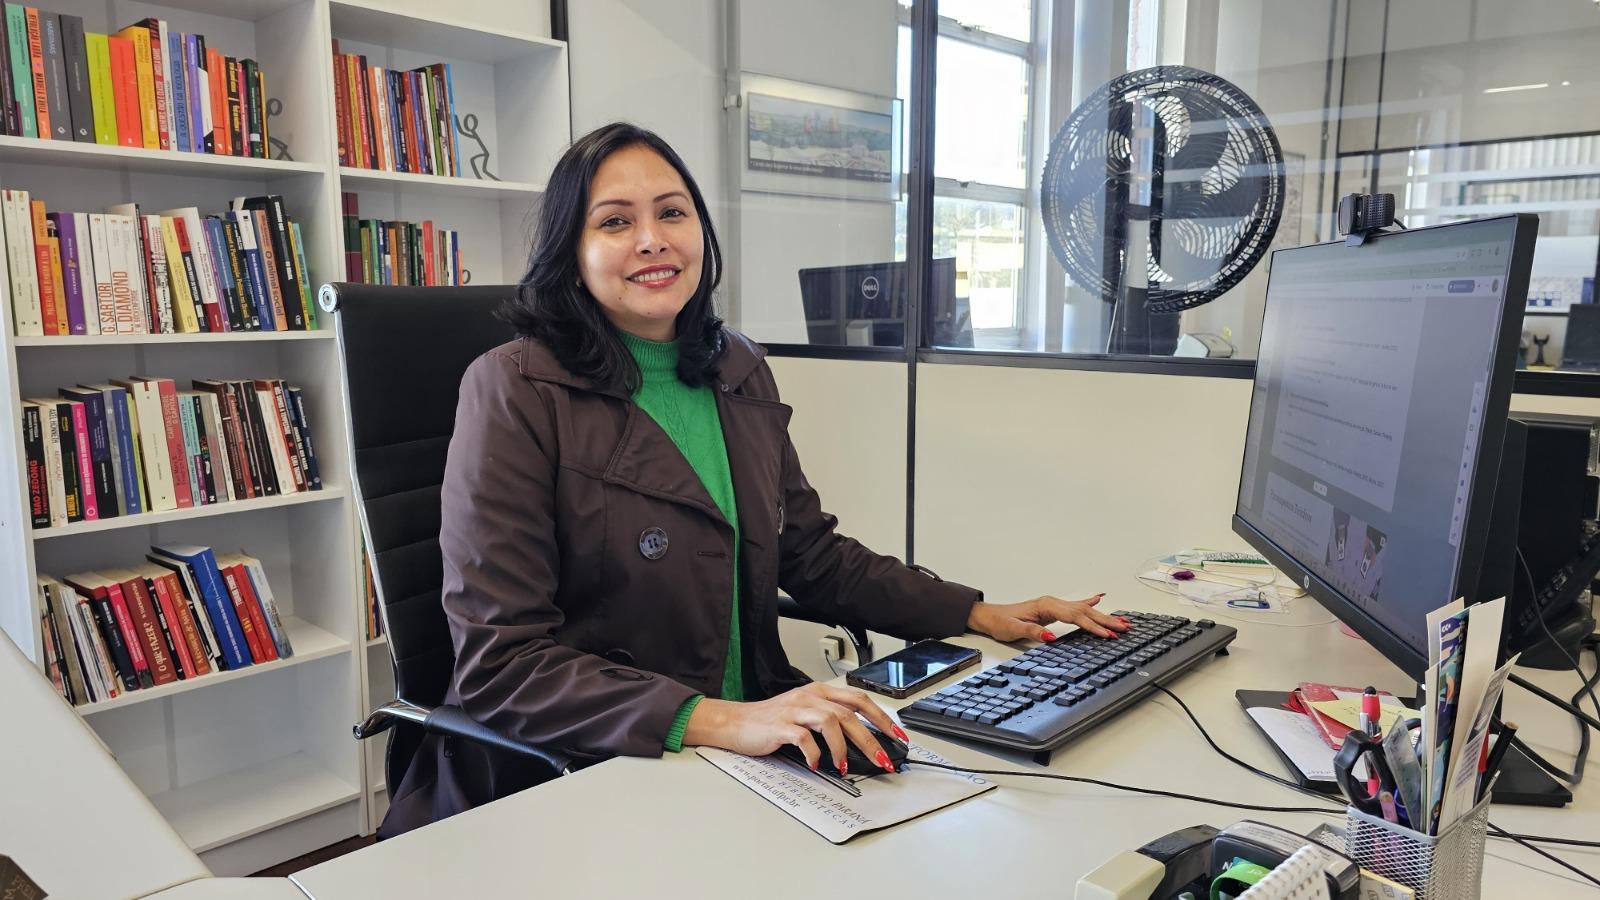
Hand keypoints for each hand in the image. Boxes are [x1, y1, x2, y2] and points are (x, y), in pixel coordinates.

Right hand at [681, 683, 907, 774]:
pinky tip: (815, 764)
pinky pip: (804, 738)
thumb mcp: (804, 714)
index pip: (859, 699)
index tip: (898, 736)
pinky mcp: (780, 725)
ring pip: (831, 721)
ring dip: (842, 747)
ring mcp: (795, 709)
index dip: (882, 717)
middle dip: (871, 739)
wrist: (735, 723)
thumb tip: (861, 745)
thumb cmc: (770, 721)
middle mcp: (810, 697)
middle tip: (882, 759)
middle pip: (851, 713)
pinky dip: (814, 753)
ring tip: (843, 766)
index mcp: (819, 692)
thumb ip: (829, 723)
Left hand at [966, 593, 1129, 641]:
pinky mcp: (1053, 610)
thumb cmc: (1000, 622)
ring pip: (1084, 609)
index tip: (1107, 634)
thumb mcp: (1013, 629)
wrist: (989, 616)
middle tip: (1125, 628)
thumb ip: (1032, 631)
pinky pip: (1077, 606)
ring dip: (1103, 615)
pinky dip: (1090, 602)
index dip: (1093, 626)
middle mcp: (1053, 603)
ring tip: (1122, 621)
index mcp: (1047, 606)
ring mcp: (1054, 605)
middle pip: (1085, 611)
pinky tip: (1100, 598)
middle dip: (1106, 620)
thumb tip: (1051, 636)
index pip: (1076, 616)